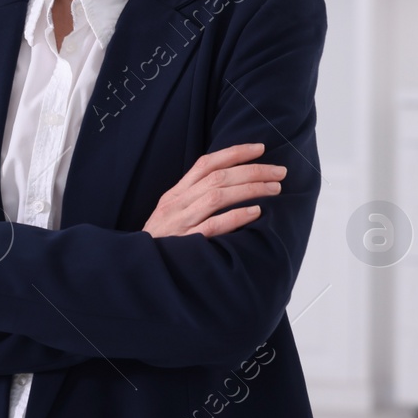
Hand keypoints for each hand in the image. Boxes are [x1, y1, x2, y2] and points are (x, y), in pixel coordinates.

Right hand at [142, 142, 285, 238]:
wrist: (137, 269)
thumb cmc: (161, 243)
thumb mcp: (173, 215)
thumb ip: (195, 200)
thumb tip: (230, 186)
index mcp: (176, 193)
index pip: (206, 163)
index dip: (234, 153)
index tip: (260, 148)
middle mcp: (178, 203)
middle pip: (218, 177)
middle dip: (253, 170)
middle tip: (279, 171)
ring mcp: (181, 222)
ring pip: (218, 196)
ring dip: (250, 189)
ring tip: (275, 188)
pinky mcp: (186, 243)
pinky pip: (213, 225)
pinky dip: (236, 216)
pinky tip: (255, 212)